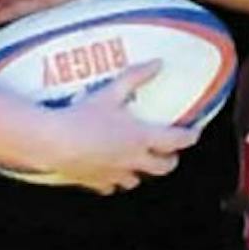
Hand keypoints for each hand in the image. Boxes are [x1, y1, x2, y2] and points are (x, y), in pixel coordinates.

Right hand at [26, 61, 198, 194]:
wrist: (54, 142)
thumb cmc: (83, 116)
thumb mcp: (111, 92)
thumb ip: (136, 76)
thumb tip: (158, 63)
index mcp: (141, 138)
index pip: (176, 141)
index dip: (189, 137)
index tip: (194, 133)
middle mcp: (133, 160)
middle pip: (163, 167)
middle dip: (169, 160)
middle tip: (169, 151)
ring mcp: (115, 174)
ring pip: (137, 180)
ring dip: (141, 171)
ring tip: (138, 160)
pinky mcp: (96, 182)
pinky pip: (111, 186)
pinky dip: (113, 180)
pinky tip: (109, 172)